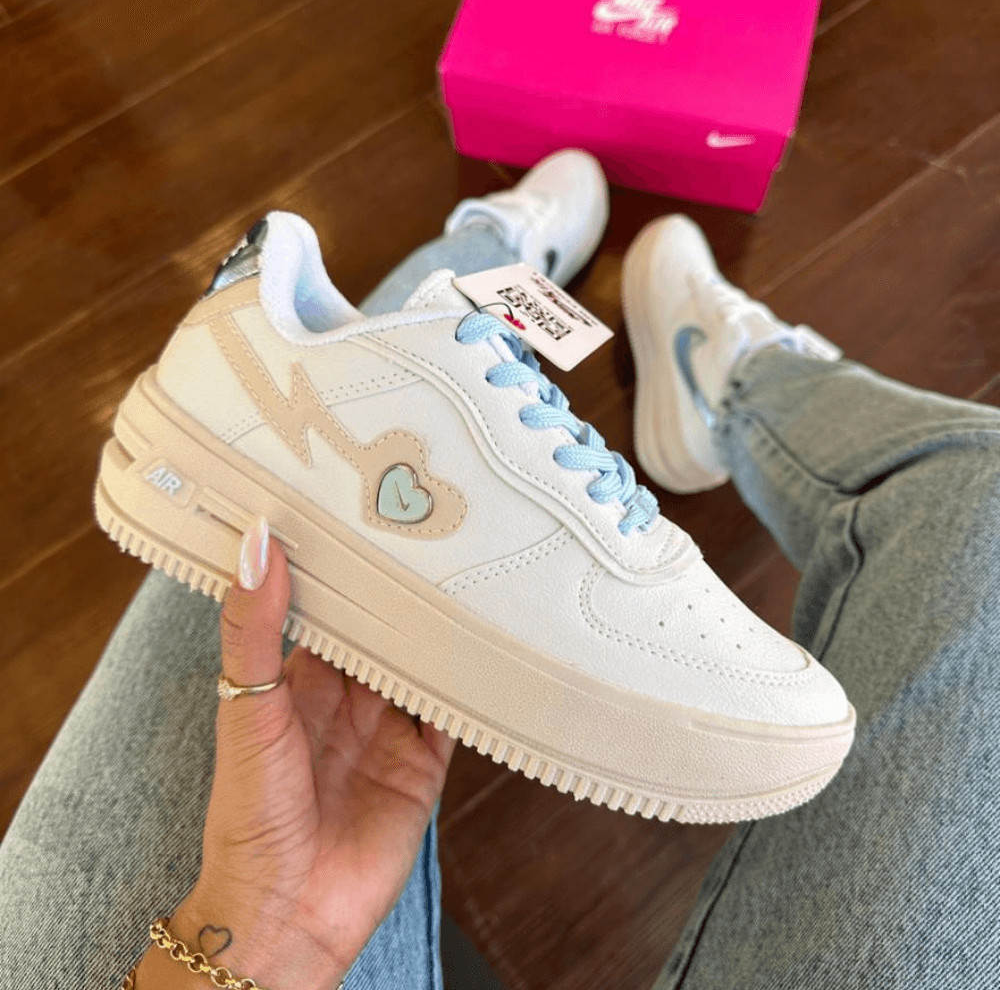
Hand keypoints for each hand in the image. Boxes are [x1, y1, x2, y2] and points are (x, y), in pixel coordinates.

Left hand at [141, 517, 454, 988]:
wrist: (287, 912)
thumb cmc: (251, 815)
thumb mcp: (247, 709)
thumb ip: (254, 630)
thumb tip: (255, 546)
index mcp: (299, 682)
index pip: (329, 609)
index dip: (344, 567)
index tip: (362, 514)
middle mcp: (346, 702)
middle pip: (383, 634)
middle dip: (402, 594)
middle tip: (430, 535)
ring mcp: (387, 734)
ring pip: (421, 666)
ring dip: (439, 633)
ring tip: (467, 578)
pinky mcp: (422, 765)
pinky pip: (452, 715)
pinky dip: (469, 687)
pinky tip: (486, 652)